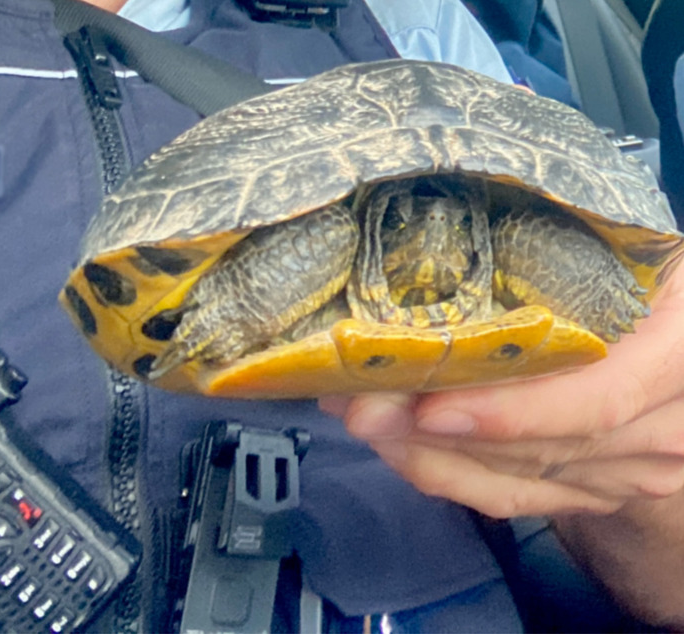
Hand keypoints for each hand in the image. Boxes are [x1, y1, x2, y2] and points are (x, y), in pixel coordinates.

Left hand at [320, 261, 683, 516]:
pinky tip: (391, 442)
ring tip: (355, 412)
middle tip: (356, 403)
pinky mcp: (589, 493)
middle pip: (540, 449)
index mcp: (679, 346)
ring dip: (422, 450)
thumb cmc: (633, 272)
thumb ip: (553, 250)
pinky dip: (440, 473)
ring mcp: (631, 471)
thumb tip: (439, 230)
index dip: (512, 411)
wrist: (671, 334)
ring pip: (512, 480)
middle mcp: (669, 423)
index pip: (599, 399)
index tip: (428, 406)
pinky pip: (506, 498)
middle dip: (436, 432)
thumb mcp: (616, 245)